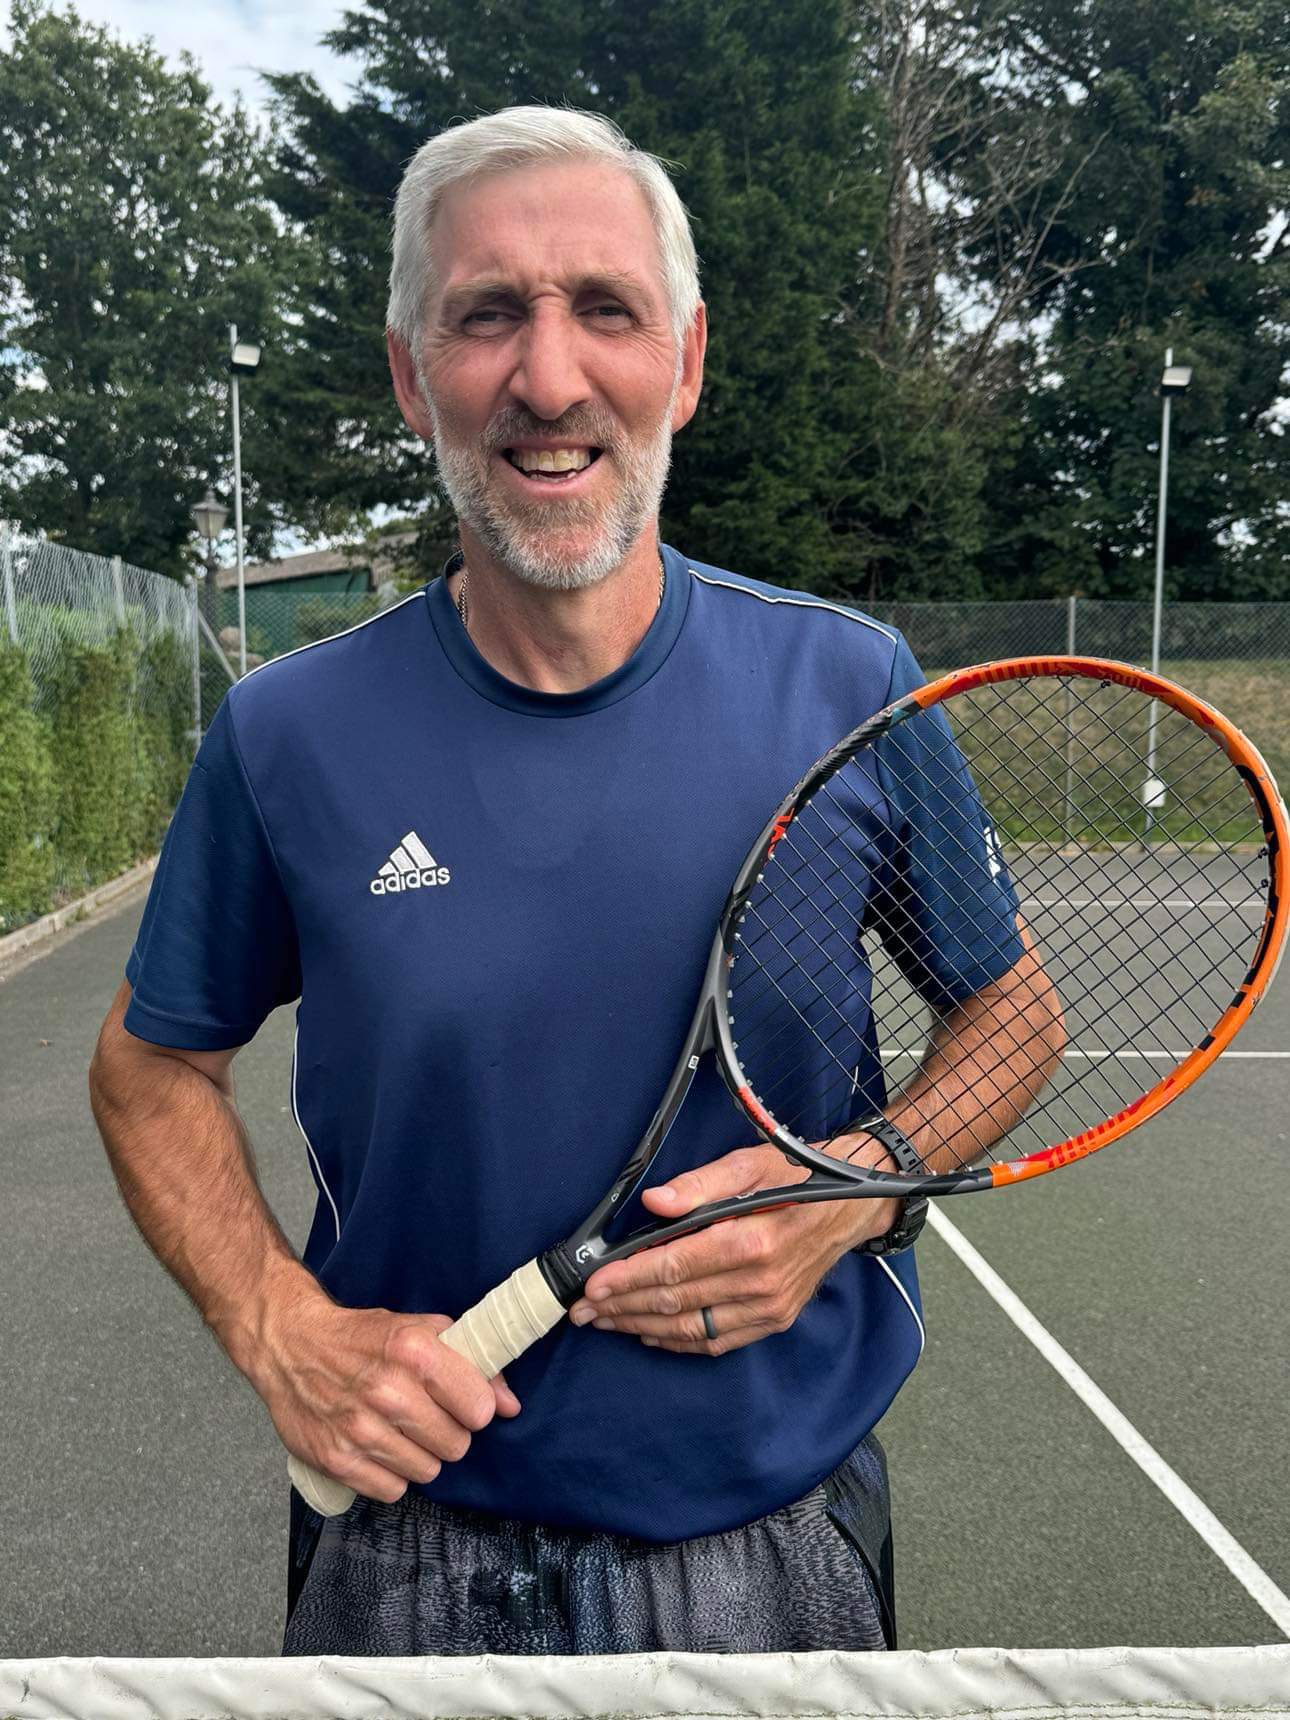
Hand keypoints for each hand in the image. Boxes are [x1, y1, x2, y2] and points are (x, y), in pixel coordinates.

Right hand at [251, 1285, 520, 1503]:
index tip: (461, 1403)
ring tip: (399, 1431)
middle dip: (448, 1433)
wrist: (289, 1344)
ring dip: (419, 1455)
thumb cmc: (358, 1337)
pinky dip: (390, 1474)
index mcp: (413, 1351)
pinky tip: (378, 1449)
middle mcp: (387, 1391)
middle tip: (427, 1417)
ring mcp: (359, 1429)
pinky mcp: (336, 1460)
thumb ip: (469, 1362)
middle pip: (456, 1445)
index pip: (478, 1408)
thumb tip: (510, 1404)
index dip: (474, 1408)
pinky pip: (391, 1490)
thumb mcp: (417, 1331)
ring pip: (427, 1471)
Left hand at [567, 1138, 899, 1355]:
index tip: (593, 1284)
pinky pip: (716, 1340)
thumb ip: (700, 1183)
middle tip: (584, 1309)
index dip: (629, 1277)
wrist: (850, 1208)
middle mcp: (761, 1281)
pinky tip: (648, 1332)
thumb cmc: (796, 1178)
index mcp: (753, 1239)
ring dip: (641, 1326)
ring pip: (691, 1327)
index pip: (675, 1266)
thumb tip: (656, 1201)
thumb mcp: (750, 1164)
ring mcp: (770, 1307)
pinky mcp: (775, 1320)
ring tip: (605, 1321)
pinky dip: (678, 1341)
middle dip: (622, 1306)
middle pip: (675, 1301)